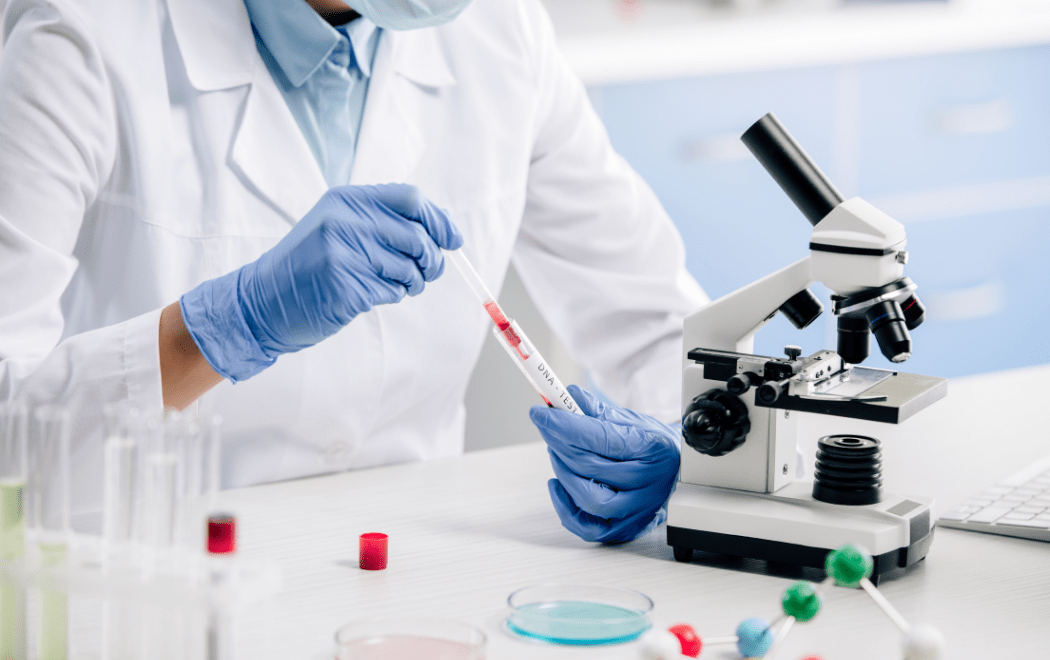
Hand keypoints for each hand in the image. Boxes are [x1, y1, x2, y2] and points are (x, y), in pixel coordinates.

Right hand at [180, 183, 461, 380]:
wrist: (263, 300)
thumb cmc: (308, 265)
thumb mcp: (337, 226)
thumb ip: (381, 221)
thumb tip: (441, 230)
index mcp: (347, 201)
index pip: (411, 199)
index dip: (439, 220)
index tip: (453, 240)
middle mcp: (345, 222)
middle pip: (417, 237)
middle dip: (431, 260)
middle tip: (427, 273)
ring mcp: (344, 255)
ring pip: (409, 269)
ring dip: (412, 283)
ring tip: (395, 286)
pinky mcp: (346, 288)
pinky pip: (392, 292)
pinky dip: (391, 296)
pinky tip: (369, 295)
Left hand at [529, 384, 679, 543]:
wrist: (679, 472)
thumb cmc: (653, 444)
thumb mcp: (632, 420)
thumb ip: (597, 411)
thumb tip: (568, 397)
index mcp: (653, 450)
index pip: (601, 438)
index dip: (565, 425)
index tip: (541, 412)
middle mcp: (649, 484)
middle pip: (590, 467)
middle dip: (559, 443)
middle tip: (547, 426)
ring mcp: (638, 510)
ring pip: (587, 498)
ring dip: (562, 471)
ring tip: (558, 452)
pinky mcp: (625, 528)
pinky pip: (588, 527)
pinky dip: (565, 506)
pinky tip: (558, 484)